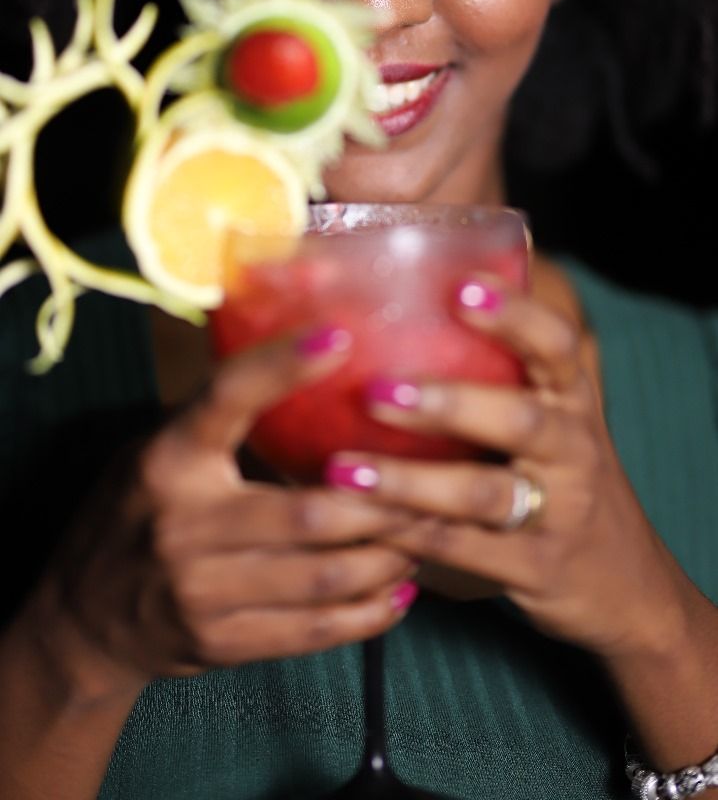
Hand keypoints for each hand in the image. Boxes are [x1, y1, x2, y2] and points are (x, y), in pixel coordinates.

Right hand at [30, 327, 418, 700]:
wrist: (82, 617)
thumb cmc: (137, 511)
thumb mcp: (159, 449)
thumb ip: (221, 418)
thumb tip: (307, 353)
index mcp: (167, 460)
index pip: (227, 401)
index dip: (281, 366)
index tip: (338, 337)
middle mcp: (183, 525)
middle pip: (308, 512)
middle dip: (385, 501)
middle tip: (435, 479)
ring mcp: (201, 592)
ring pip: (324, 575)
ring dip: (389, 556)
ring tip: (427, 532)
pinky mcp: (221, 644)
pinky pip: (314, 631)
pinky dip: (369, 612)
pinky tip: (400, 589)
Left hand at [324, 279, 684, 659]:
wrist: (624, 581)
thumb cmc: (559, 474)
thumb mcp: (551, 415)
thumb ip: (498, 366)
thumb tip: (410, 289)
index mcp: (571, 398)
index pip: (555, 345)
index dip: (514, 315)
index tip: (461, 290)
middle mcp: (572, 449)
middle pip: (518, 420)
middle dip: (447, 404)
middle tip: (376, 390)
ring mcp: (559, 512)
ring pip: (484, 494)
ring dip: (409, 482)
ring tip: (344, 471)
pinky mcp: (535, 569)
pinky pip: (464, 551)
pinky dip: (407, 537)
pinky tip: (358, 521)